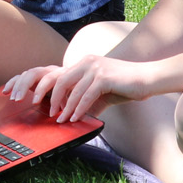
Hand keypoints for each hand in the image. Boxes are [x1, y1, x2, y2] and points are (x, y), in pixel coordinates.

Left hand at [4, 54, 153, 122]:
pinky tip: (74, 119)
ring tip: (59, 120)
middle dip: (47, 96)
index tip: (34, 100)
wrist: (148, 79)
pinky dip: (78, 109)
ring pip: (71, 90)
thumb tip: (74, 115)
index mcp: (83, 63)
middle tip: (43, 111)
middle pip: (58, 79)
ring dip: (64, 108)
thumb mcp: (102, 92)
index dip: (43, 87)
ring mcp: (95, 68)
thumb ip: (87, 100)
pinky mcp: (104, 77)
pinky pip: (86, 96)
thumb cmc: (126, 86)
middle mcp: (86, 62)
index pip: (57, 74)